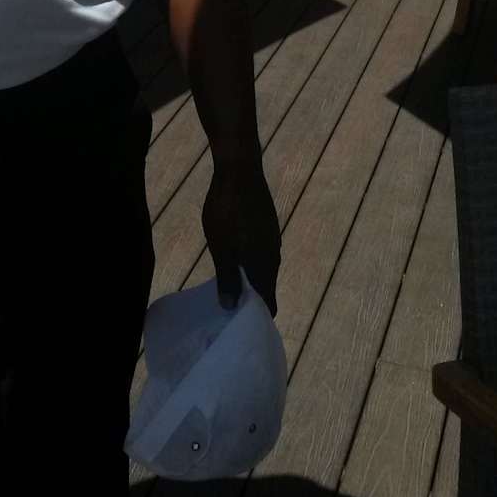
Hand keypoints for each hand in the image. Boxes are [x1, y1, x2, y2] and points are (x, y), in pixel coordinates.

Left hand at [202, 154, 280, 314]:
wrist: (239, 169)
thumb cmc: (228, 210)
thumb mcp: (222, 247)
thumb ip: (228, 277)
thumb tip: (230, 308)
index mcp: (265, 265)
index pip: (269, 303)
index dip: (256, 318)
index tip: (239, 327)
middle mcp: (274, 255)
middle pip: (266, 288)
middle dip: (250, 301)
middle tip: (227, 309)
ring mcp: (271, 238)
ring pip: (263, 269)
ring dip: (249, 281)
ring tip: (227, 287)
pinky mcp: (265, 225)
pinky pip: (260, 253)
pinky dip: (249, 263)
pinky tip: (233, 259)